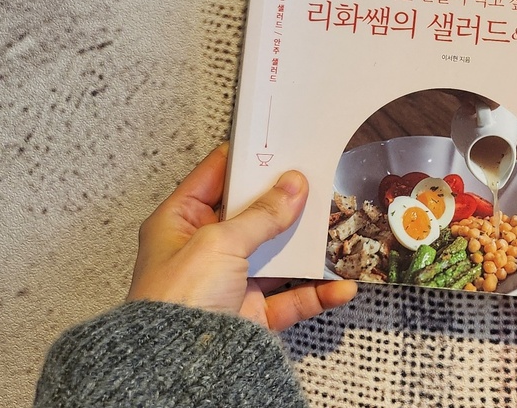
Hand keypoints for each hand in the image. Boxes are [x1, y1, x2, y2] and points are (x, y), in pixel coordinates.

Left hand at [127, 143, 356, 330]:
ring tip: (336, 227)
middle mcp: (203, 250)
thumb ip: (261, 214)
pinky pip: (289, 299)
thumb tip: (292, 185)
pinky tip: (340, 286)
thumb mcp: (219, 242)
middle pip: (251, 214)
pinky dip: (316, 292)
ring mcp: (228, 282)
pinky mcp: (249, 314)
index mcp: (179, 222)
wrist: (176, 371)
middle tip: (316, 179)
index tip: (279, 144)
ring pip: (275, 255)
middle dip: (285, 201)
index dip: (247, 159)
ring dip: (305, 246)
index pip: (215, 177)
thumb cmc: (176, 301)